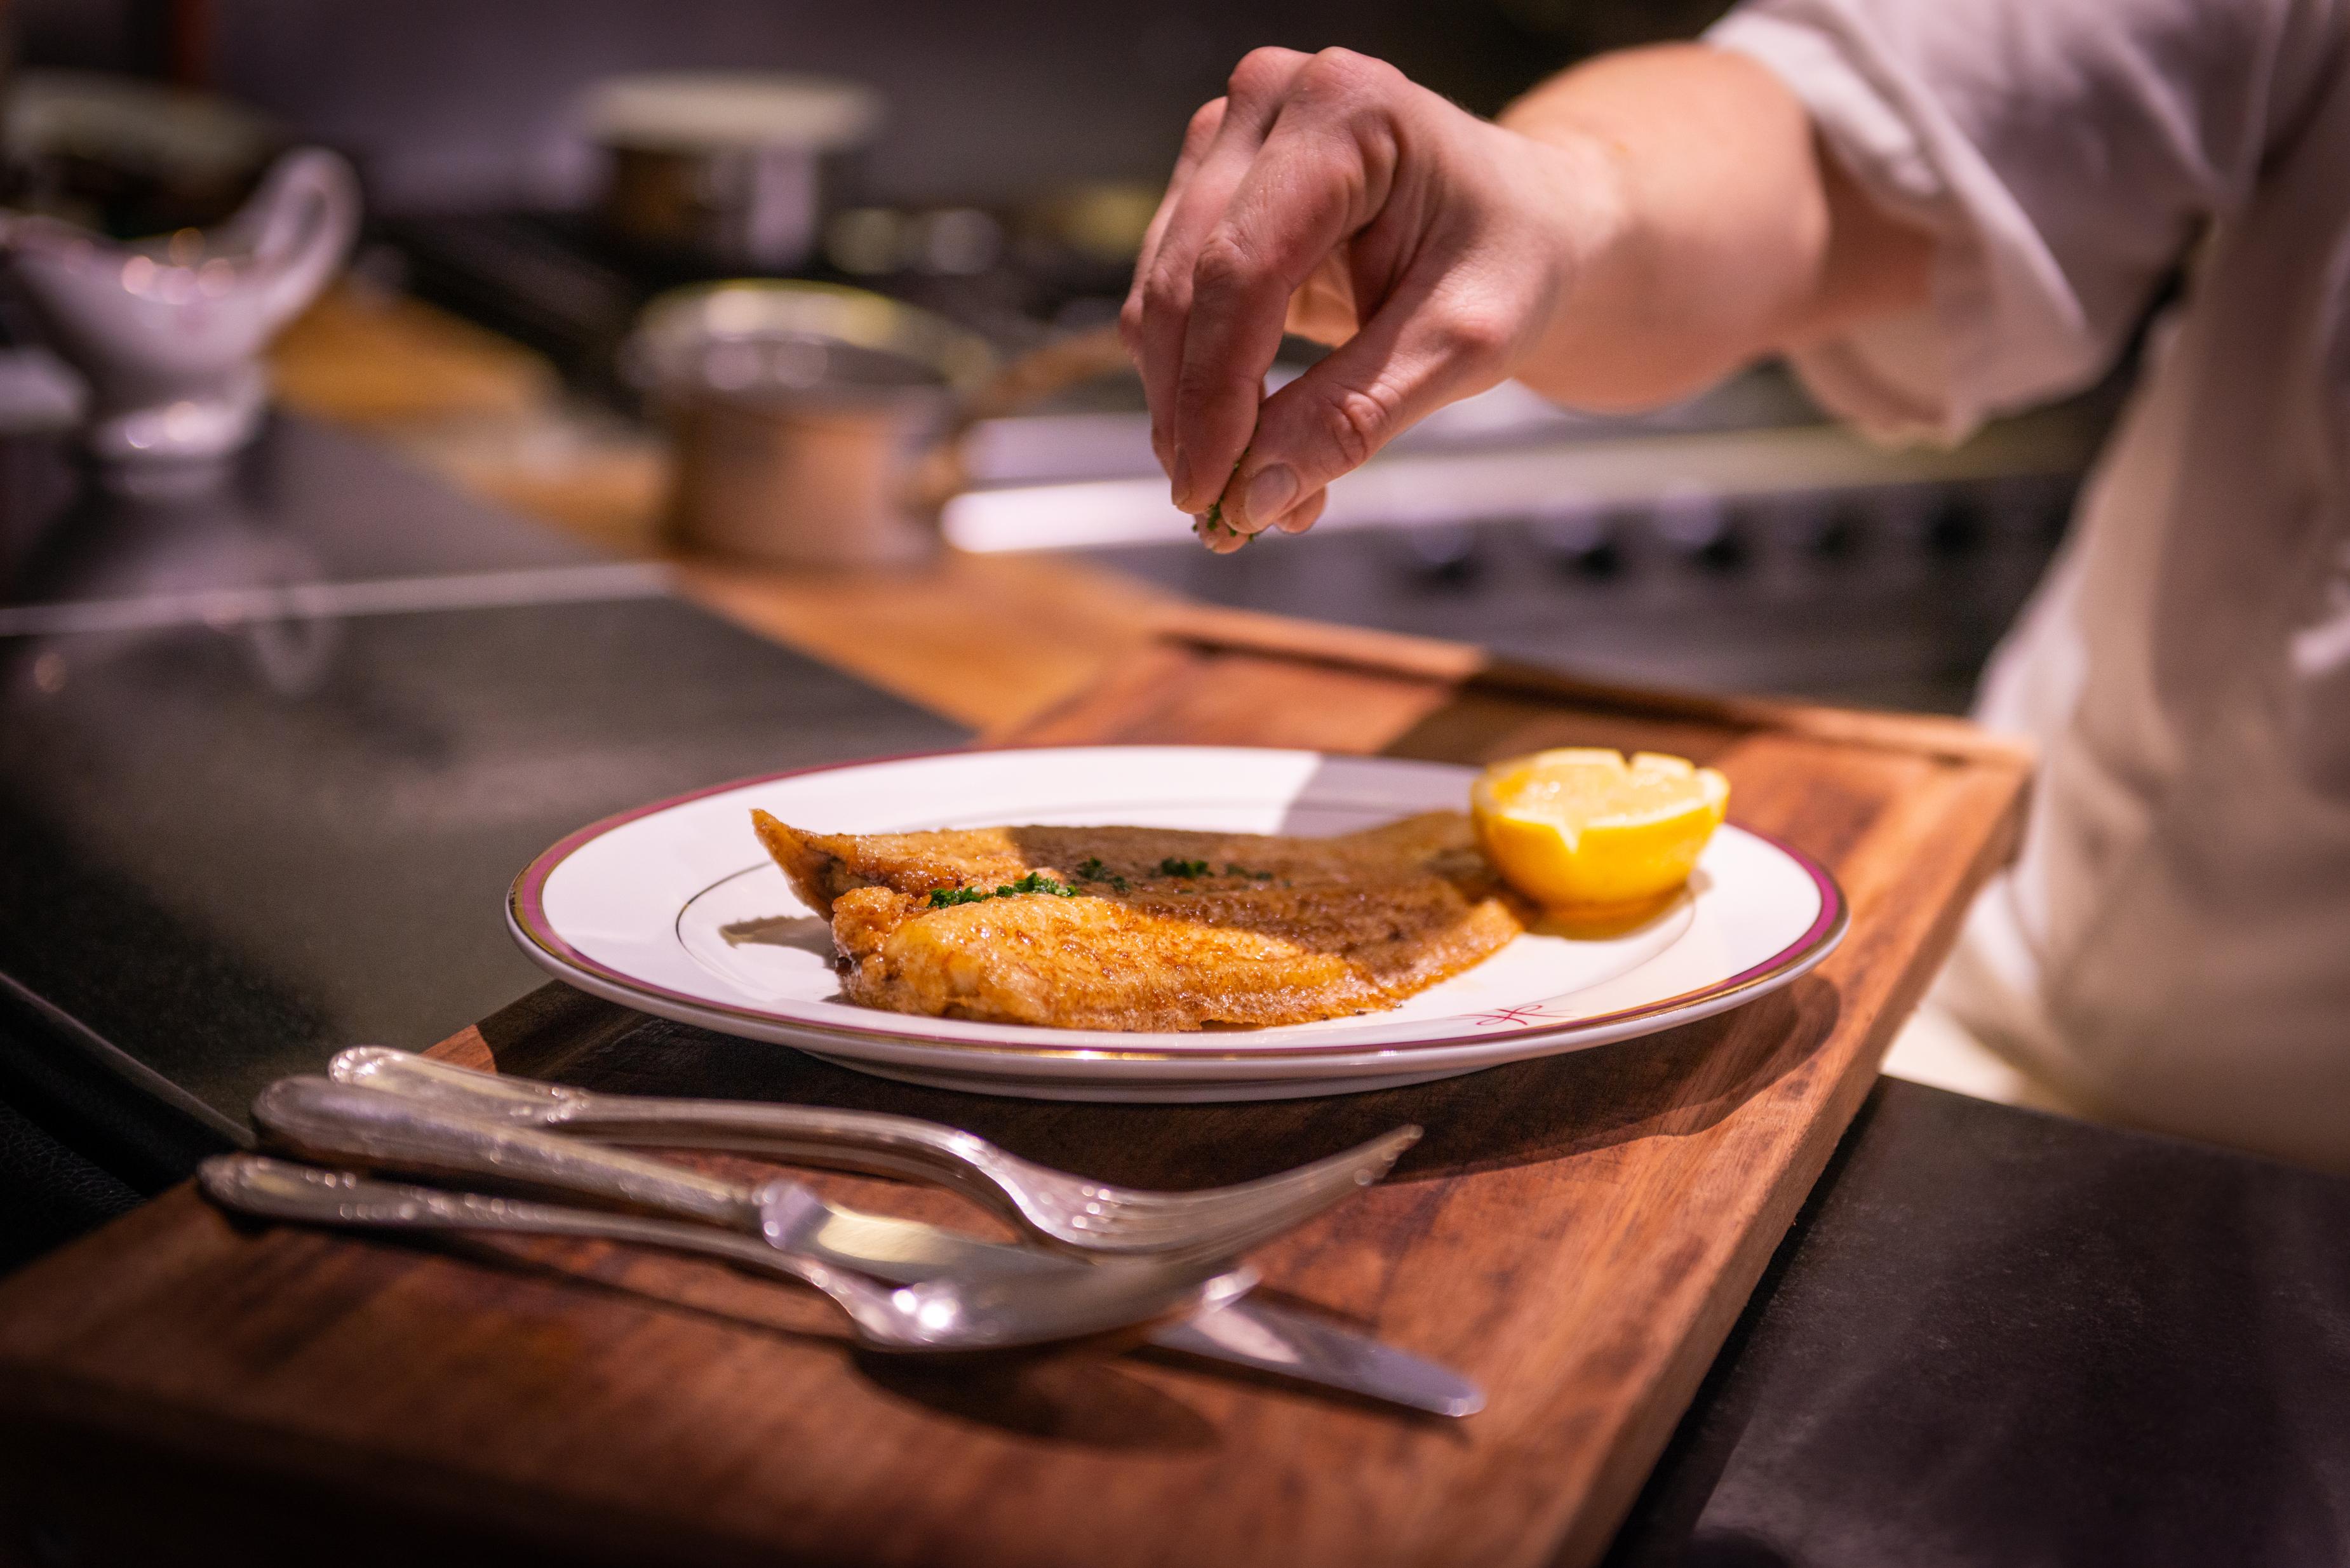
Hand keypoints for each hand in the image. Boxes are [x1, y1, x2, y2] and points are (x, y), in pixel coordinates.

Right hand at [1121, 47, 1600, 551]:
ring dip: (1188, 410)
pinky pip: (1171, 302)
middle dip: (1192, 413)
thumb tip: (1252, 500)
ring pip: (1163, 298)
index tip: (1211, 496)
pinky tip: (1243, 445)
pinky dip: (1196, 386)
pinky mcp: (1209, 185)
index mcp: (1347, 109)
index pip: (1241, 268)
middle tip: (1217, 518)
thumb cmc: (1515, 263)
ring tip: (1244, 496)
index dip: (1214, 393)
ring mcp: (1231, 136)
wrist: (1529, 223)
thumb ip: (1357, 416)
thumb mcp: (1463, 347)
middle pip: (1187, 281)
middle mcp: (1272, 100)